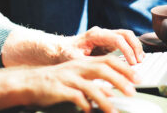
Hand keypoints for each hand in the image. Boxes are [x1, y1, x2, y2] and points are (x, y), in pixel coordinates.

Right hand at [20, 56, 137, 112]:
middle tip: (132, 92)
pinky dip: (85, 105)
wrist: (28, 83)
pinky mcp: (59, 90)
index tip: (138, 78)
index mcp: (83, 63)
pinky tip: (90, 111)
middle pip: (103, 69)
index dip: (125, 68)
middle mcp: (77, 68)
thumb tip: (111, 92)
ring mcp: (68, 78)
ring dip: (105, 99)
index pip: (108, 60)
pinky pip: (75, 97)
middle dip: (120, 80)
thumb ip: (93, 84)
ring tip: (114, 110)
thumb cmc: (55, 83)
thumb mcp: (76, 80)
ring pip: (91, 86)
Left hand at [58, 27, 144, 64]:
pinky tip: (136, 59)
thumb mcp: (73, 59)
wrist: (62, 49)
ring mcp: (107, 36)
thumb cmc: (66, 53)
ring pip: (127, 36)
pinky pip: (124, 42)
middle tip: (140, 62)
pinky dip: (132, 49)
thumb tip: (99, 71)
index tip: (132, 63)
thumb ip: (86, 63)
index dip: (127, 50)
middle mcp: (103, 33)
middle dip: (135, 47)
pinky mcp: (109, 42)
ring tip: (140, 61)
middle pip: (126, 34)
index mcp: (95, 35)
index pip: (117, 38)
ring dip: (136, 47)